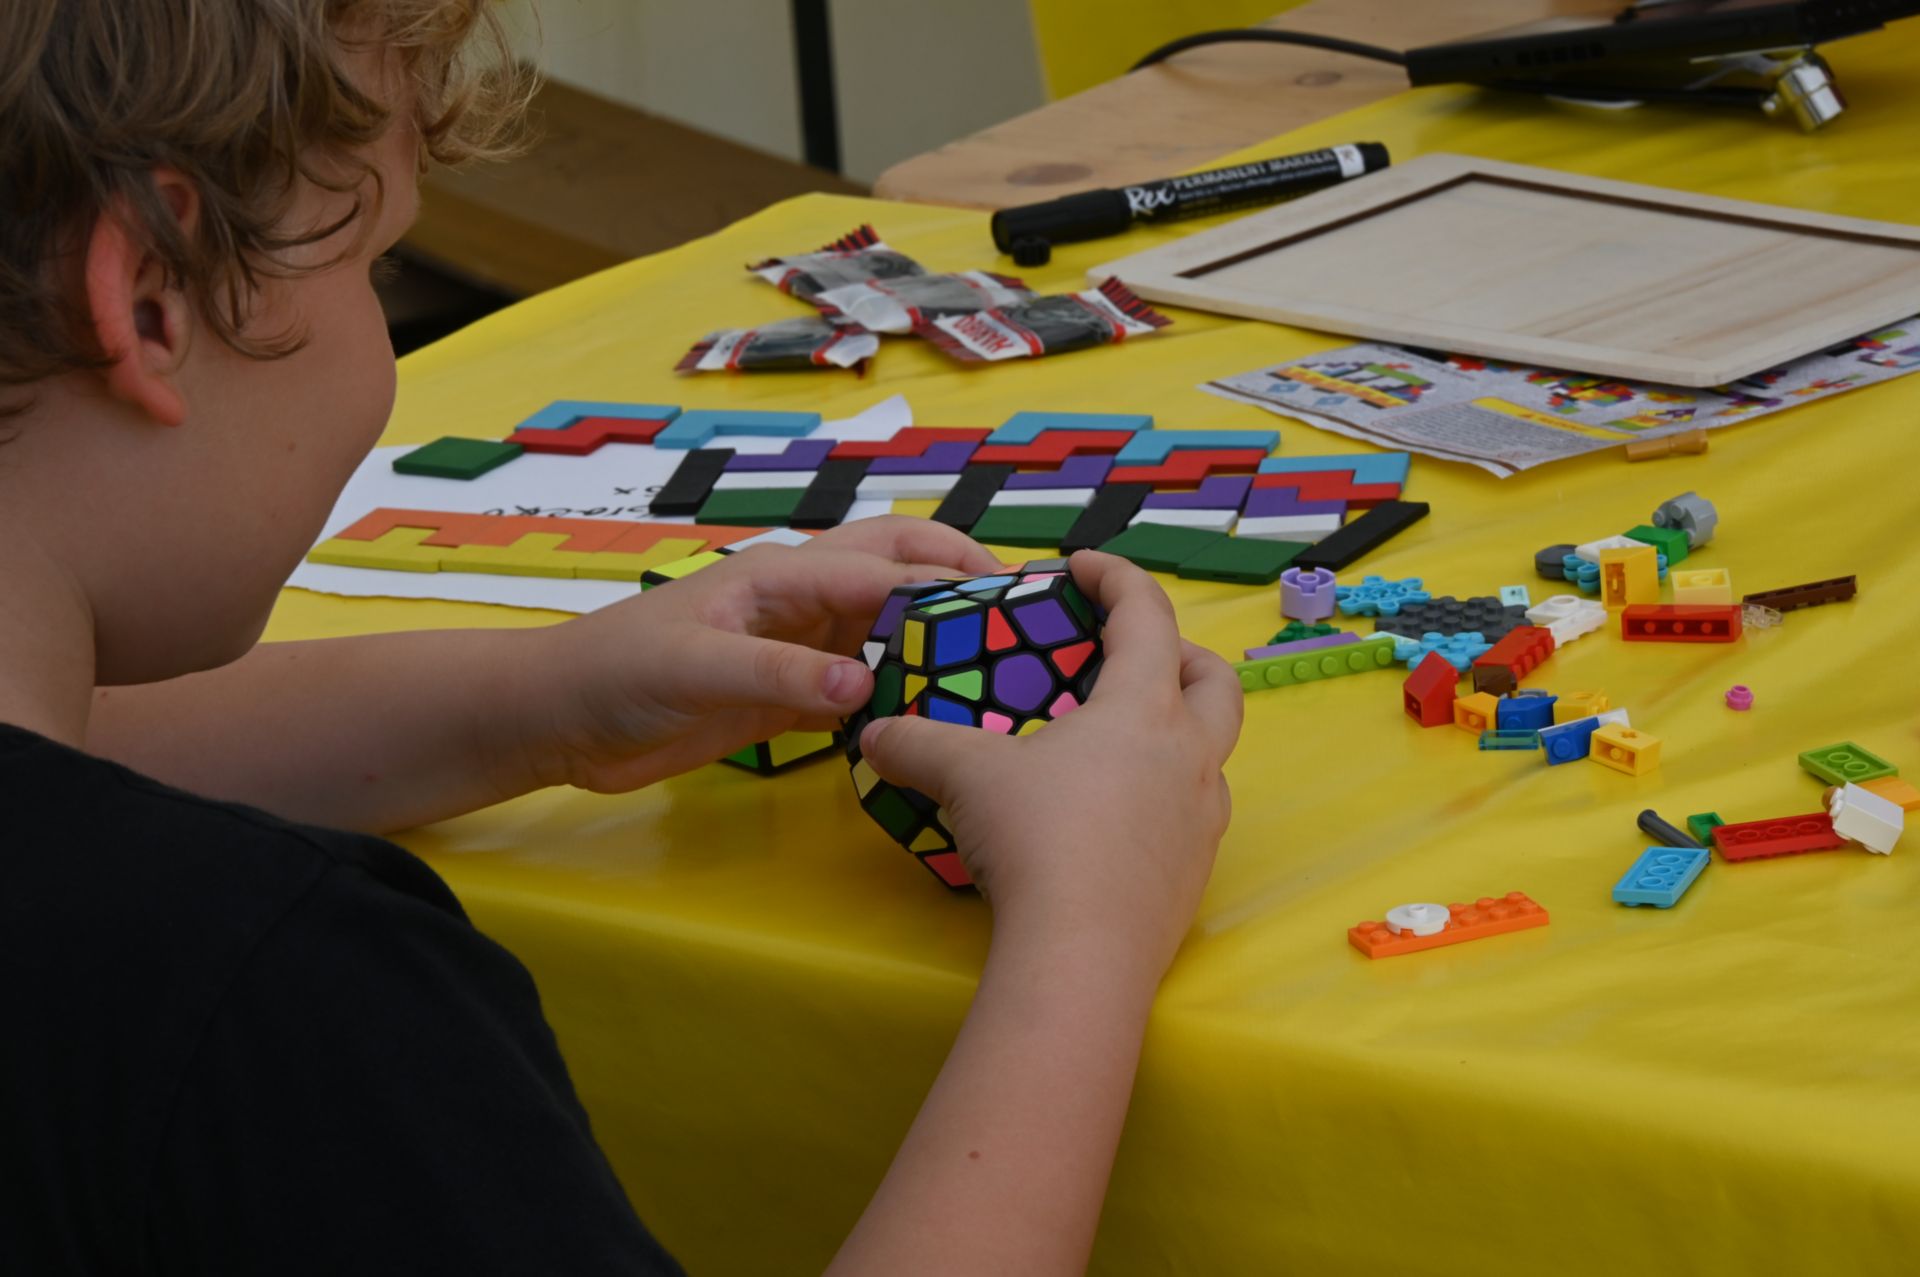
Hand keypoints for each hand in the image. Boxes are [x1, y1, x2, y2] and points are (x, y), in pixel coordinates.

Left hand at [525, 516, 1001, 792]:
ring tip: (999, 666)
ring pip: (888, 627)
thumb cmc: (612, 672)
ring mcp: (798, 647)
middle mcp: (801, 600)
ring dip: (937, 637)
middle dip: (959, 577)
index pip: (885, 567)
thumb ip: (781, 675)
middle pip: (898, 569)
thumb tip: (866, 687)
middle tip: (1021, 614)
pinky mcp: (788, 695)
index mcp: (781, 573)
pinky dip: (902, 693)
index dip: (949, 581)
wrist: (559, 720)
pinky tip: (936, 718)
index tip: (1012, 606)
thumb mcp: (694, 668)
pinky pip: (863, 685)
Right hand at [856, 551, 1241, 984]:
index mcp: (1144, 709)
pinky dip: (1162, 794)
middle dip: (1182, 652)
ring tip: (1120, 740)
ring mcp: (1202, 820)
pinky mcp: (1194, 876)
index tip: (1080, 566)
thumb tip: (873, 736)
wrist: (1082, 959)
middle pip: (1216, 680)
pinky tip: (1114, 814)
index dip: (1115, 576)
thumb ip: (917, 745)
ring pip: (1210, 752)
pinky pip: (1190, 814)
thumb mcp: (966, 778)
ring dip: (1177, 730)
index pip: (1146, 615)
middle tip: (1132, 651)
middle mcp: (1190, 756)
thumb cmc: (1038, 841)